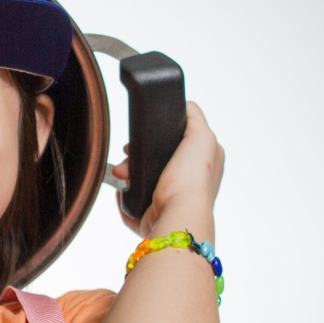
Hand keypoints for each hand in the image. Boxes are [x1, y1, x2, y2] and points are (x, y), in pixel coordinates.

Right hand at [109, 102, 224, 237]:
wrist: (178, 213)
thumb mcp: (202, 135)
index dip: (159, 137)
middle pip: (155, 160)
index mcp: (203, 165)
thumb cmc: (193, 177)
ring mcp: (171, 201)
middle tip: (126, 153)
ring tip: (120, 173)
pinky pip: (132, 202)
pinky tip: (121, 190)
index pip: (177, 143)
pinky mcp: (153, 216)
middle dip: (136, 155)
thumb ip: (194, 115)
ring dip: (126, 173)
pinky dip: (124, 196)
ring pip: (141, 179)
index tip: (143, 136)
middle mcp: (189, 182)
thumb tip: (183, 106)